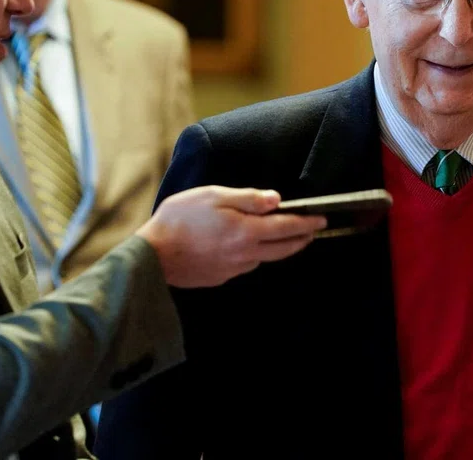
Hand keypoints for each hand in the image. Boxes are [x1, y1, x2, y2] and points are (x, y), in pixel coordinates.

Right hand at [135, 186, 326, 287]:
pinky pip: (248, 265)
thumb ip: (248, 198)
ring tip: (289, 238)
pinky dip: (258, 255)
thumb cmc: (179, 220)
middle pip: (284, 248)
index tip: (321, 219)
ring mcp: (234, 268)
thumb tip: (276, 200)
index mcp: (247, 232)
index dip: (307, 223)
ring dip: (282, 248)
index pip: (287, 228)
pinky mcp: (222, 277)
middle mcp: (245, 254)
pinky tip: (253, 247)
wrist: (151, 256)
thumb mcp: (213, 196)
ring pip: (267, 258)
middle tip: (313, 230)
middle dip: (302, 238)